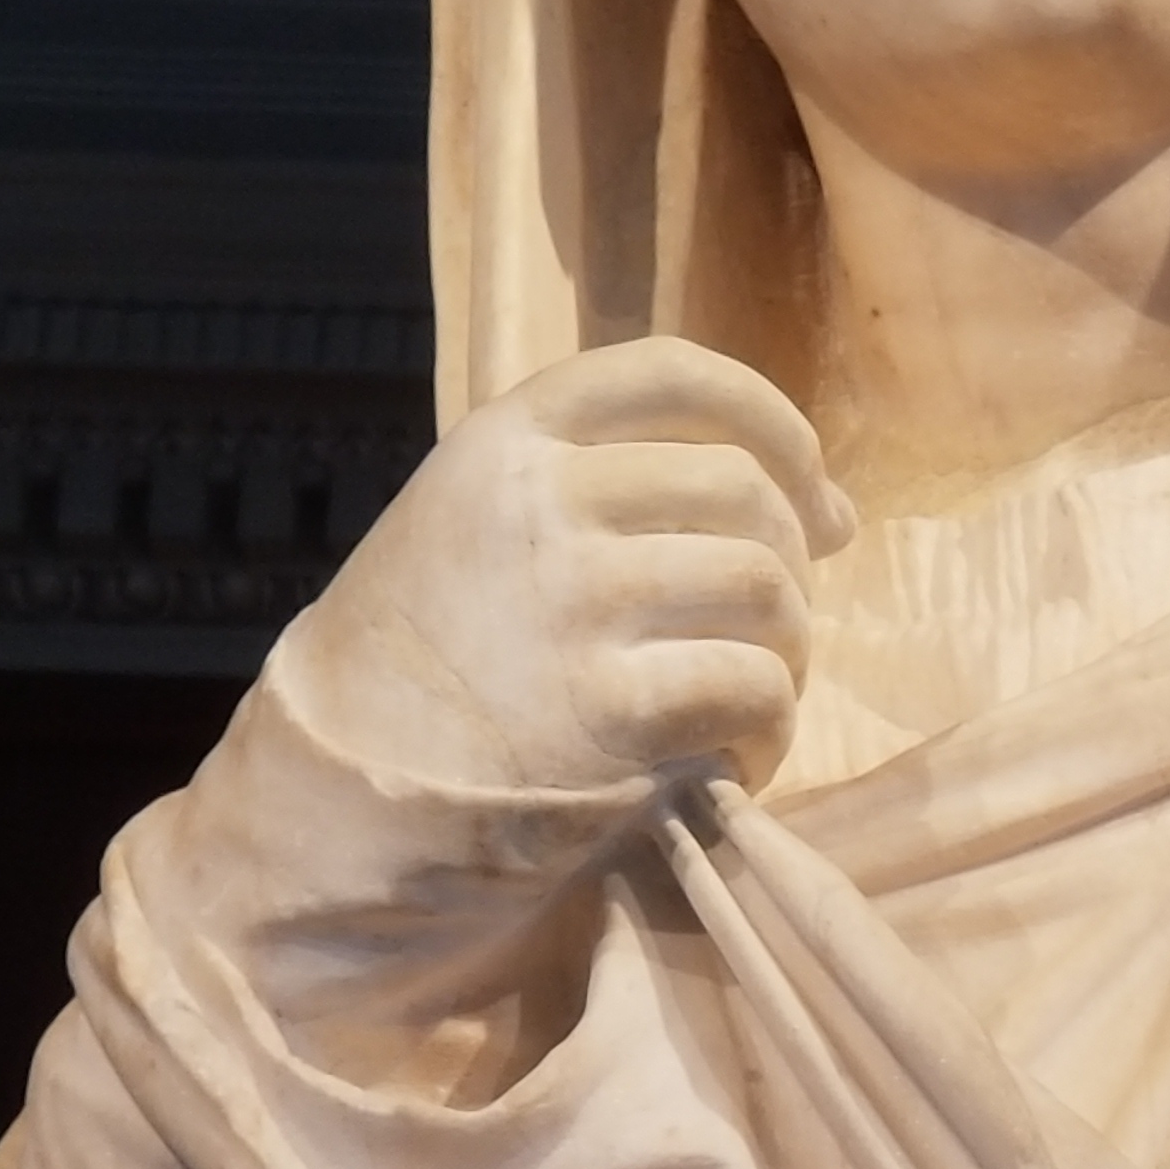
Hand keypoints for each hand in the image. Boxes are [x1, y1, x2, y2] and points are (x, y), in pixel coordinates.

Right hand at [287, 336, 854, 803]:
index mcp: (506, 440)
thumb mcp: (476, 526)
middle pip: (742, 489)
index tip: (814, 490)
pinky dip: (769, 726)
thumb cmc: (426, 667)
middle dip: (791, 559)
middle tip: (774, 628)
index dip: (773, 422)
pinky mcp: (611, 710)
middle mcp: (542, 502)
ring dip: (788, 648)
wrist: (335, 793)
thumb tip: (834, 511)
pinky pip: (754, 686)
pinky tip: (733, 756)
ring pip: (764, 586)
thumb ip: (615, 494)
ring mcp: (577, 603)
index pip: (676, 374)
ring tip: (753, 694)